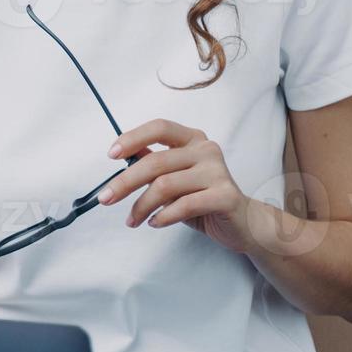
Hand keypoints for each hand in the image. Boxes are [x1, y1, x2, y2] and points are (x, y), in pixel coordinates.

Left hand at [96, 118, 253, 254]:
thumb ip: (154, 165)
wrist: (244, 223)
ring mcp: (218, 172)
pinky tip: (154, 222)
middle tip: (107, 198)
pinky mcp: (225, 196)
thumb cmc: (203, 198)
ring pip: (165, 185)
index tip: (111, 154)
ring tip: (133, 220)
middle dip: (125, 182)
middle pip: (155, 161)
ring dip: (141, 206)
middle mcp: (206, 150)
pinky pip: (184, 205)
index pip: (159, 127)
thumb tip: (122, 157)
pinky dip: (163, 216)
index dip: (133, 138)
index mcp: (192, 139)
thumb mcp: (175, 178)